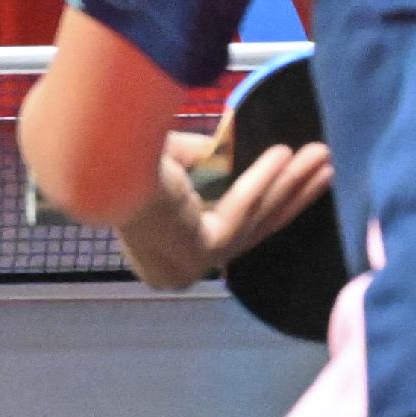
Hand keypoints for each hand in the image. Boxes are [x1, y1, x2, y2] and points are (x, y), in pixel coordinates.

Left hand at [112, 127, 335, 291]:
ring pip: (253, 218)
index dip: (264, 199)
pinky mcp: (201, 250)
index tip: (294, 174)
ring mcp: (187, 265)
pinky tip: (287, 154)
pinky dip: (264, 180)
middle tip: (323, 168)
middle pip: (247, 225)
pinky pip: (242, 211)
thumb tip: (227, 148)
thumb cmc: (114, 157)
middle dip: (289, 194)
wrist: (92, 159)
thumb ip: (202, 160)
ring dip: (291, 185)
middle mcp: (173, 267)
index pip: (223, 228)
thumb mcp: (170, 160)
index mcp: (158, 251)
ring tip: (323, 157)